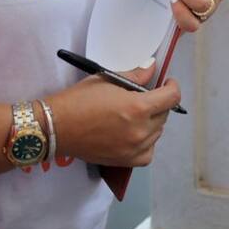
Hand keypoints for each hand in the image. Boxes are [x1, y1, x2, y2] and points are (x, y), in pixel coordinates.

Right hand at [46, 66, 180, 166]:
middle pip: (165, 114)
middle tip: (146, 97)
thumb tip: (152, 67)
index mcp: (138, 107)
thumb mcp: (108, 79)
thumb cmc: (79, 100)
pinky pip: (148, 152)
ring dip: (153, 122)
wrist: (56, 127)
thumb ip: (135, 75)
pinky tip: (135, 134)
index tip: (167, 83)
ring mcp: (134, 148)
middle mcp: (140, 130)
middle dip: (159, 103)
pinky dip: (147, 143)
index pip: (172, 97)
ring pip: (158, 133)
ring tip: (136, 115)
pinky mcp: (125, 161)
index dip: (172, 87)